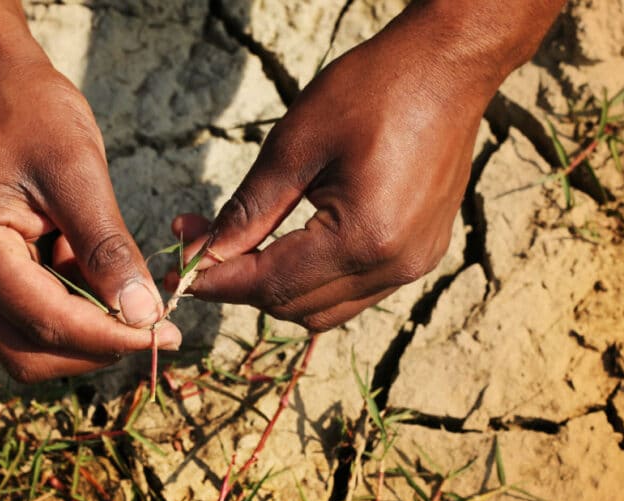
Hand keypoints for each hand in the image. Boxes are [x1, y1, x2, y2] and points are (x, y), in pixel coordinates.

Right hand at [0, 52, 179, 382]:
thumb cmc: (31, 113)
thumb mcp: (78, 173)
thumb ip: (107, 248)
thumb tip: (143, 313)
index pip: (49, 324)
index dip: (112, 338)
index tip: (168, 334)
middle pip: (31, 354)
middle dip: (95, 348)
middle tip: (155, 327)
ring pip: (30, 343)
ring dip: (84, 331)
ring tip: (130, 291)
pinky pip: (29, 315)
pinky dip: (73, 307)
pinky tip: (101, 271)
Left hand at [169, 0, 552, 331]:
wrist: (446, 68)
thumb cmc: (372, 90)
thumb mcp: (295, 144)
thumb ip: (249, 210)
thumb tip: (204, 255)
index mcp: (363, 238)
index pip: (271, 285)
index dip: (217, 281)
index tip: (177, 268)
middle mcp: (394, 265)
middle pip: (295, 308)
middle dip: (241, 283)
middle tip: (199, 242)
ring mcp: (413, 265)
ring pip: (324, 310)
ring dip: (277, 287)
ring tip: (240, 243)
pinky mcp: (421, 256)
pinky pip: (355, 292)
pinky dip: (314, 280)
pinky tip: (291, 242)